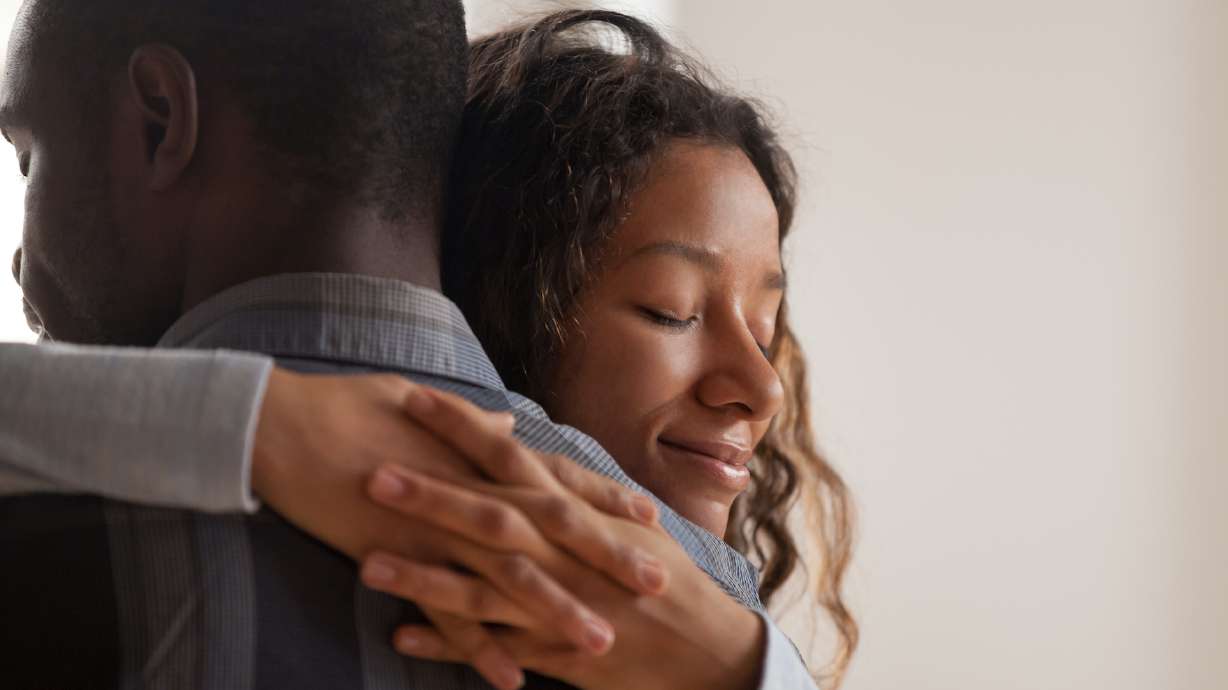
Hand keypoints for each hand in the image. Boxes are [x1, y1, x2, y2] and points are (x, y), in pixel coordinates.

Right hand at [251, 369, 664, 688]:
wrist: (277, 428)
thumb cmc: (346, 407)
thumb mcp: (419, 407)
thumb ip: (471, 426)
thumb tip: (505, 425)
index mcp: (477, 452)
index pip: (556, 477)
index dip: (604, 497)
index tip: (648, 515)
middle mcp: (467, 489)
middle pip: (551, 529)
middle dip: (605, 558)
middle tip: (655, 585)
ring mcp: (435, 527)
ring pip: (509, 577)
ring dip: (555, 613)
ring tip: (599, 644)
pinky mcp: (396, 558)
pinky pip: (444, 613)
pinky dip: (478, 648)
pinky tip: (510, 679)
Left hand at [361, 387, 766, 689]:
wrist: (706, 648)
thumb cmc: (666, 579)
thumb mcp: (626, 523)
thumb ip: (576, 489)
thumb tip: (535, 451)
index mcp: (576, 512)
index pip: (511, 456)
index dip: (463, 427)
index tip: (415, 397)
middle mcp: (562, 552)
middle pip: (488, 515)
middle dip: (430, 494)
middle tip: (371, 472)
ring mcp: (556, 603)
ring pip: (479, 587)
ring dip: (423, 575)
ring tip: (365, 563)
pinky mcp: (554, 651)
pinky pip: (492, 647)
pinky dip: (448, 644)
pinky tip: (401, 637)